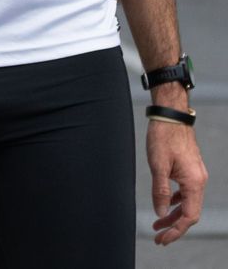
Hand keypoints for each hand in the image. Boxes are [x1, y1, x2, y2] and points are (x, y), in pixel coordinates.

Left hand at [147, 118, 207, 243]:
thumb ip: (160, 191)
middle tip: (157, 237)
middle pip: (189, 213)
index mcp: (194, 183)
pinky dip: (175, 201)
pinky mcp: (190, 170)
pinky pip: (185, 192)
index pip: (189, 216)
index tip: (162, 239)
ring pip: (187, 203)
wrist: (171, 117)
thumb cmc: (163, 138)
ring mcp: (196, 176)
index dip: (176, 230)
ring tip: (157, 224)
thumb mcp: (157, 166)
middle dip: (174, 227)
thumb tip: (161, 213)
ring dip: (173, 215)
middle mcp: (199, 181)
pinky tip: (164, 204)